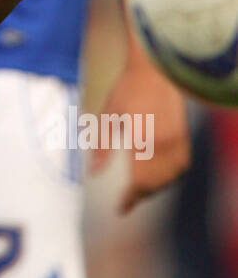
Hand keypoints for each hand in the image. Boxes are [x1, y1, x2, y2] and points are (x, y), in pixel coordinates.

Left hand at [91, 62, 189, 214]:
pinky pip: (181, 165)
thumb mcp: (109, 115)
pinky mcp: (184, 134)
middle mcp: (164, 144)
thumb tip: (93, 172)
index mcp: (143, 140)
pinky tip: (158, 176)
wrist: (155, 68)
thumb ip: (102, 146)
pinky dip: (170, 176)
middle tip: (127, 201)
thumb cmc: (128, 88)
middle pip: (155, 182)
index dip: (130, 198)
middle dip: (141, 195)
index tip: (120, 209)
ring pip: (170, 176)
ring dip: (156, 187)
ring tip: (139, 191)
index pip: (138, 180)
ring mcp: (178, 140)